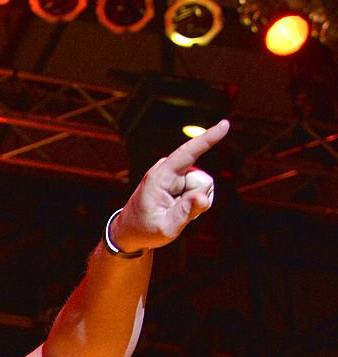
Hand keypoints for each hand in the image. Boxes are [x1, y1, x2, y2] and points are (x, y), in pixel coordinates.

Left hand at [112, 119, 229, 252]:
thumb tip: (203, 197)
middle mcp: (168, 170)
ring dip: (195, 202)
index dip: (208, 139)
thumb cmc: (145, 230)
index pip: (188, 153)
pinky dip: (194, 202)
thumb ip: (186, 212)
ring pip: (205, 186)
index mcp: (160, 177)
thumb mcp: (166, 227)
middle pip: (204, 180)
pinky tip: (178, 208)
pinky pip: (202, 190)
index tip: (225, 124)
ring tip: (174, 211)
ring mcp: (175, 174)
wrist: (131, 231)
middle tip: (175, 213)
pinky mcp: (180, 179)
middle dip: (197, 199)